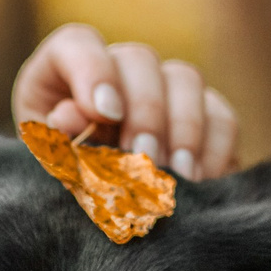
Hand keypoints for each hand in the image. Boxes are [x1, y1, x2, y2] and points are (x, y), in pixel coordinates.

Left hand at [11, 23, 239, 180]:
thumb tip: (69, 116)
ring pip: (186, 79)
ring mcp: (165, 90)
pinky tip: (200, 182)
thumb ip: (56, 140)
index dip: (92, 70)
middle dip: (144, 111)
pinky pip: (222, 118)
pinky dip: (214, 150)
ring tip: (176, 174)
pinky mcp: (206, 119)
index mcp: (64, 75)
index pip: (77, 45)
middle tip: (143, 157)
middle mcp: (118, 71)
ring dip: (183, 127)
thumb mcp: (47, 168)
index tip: (104, 113)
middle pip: (139, 60)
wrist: (103, 226)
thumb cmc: (65, 187)